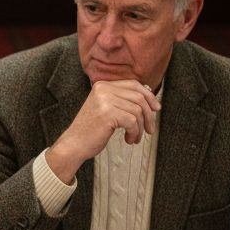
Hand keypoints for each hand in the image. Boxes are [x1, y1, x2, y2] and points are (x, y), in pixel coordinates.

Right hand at [45, 79, 159, 182]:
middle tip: (149, 129)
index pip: (133, 84)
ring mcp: (105, 100)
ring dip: (140, 128)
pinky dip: (134, 133)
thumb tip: (149, 99)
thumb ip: (122, 100)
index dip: (148, 96)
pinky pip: (132, 121)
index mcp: (102, 85)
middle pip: (138, 97)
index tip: (156, 108)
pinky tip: (128, 139)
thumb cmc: (91, 130)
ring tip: (134, 137)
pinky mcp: (108, 114)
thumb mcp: (105, 109)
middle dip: (149, 115)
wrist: (74, 144)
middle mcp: (103, 89)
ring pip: (138, 111)